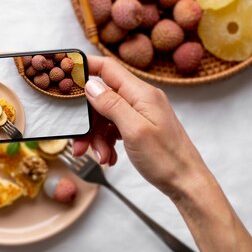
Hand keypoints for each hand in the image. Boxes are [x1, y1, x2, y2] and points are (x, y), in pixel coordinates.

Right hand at [73, 56, 208, 197]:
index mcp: (142, 93)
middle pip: (102, 97)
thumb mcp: (135, 131)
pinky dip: (106, 143)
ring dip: (97, 137)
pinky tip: (108, 157)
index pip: (107, 68)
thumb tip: (91, 85)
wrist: (187, 183)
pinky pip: (114, 129)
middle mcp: (141, 99)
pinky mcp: (139, 127)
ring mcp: (140, 113)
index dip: (85, 68)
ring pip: (105, 116)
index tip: (64, 77)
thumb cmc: (167, 159)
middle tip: (80, 142)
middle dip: (88, 119)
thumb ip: (112, 105)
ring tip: (100, 156)